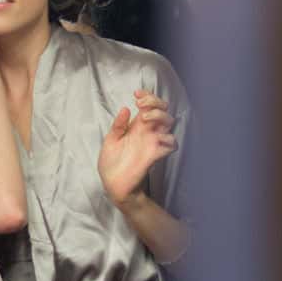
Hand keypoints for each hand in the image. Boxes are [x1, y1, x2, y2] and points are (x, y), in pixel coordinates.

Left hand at [100, 88, 175, 203]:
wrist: (113, 185)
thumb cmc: (111, 164)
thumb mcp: (110, 140)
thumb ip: (118, 125)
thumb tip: (126, 108)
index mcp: (136, 127)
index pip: (149, 106)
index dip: (147, 96)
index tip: (137, 94)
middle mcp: (147, 132)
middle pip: (162, 110)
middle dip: (155, 102)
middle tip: (140, 105)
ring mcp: (153, 143)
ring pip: (169, 122)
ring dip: (159, 115)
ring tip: (144, 118)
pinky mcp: (155, 155)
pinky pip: (171, 143)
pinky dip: (167, 138)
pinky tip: (154, 138)